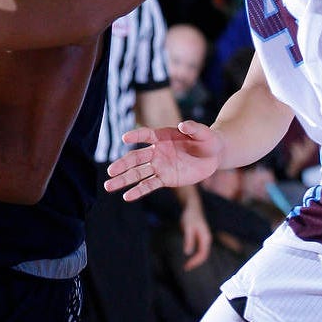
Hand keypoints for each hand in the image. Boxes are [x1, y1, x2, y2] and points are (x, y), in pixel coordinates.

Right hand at [105, 121, 222, 201]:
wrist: (213, 155)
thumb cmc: (208, 140)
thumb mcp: (204, 133)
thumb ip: (193, 128)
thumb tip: (183, 125)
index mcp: (162, 136)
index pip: (145, 135)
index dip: (136, 136)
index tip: (125, 138)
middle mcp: (156, 151)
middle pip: (135, 158)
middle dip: (122, 165)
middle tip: (110, 172)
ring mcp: (159, 166)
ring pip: (138, 174)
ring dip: (123, 180)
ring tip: (108, 186)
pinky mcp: (165, 179)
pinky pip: (149, 185)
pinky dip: (138, 191)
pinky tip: (126, 196)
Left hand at [179, 195, 212, 269]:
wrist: (192, 207)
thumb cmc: (190, 216)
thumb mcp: (188, 228)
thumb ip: (188, 239)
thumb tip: (188, 252)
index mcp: (206, 238)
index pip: (203, 254)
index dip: (195, 262)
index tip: (187, 266)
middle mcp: (207, 240)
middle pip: (203, 255)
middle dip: (195, 263)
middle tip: (186, 268)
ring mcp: (204, 239)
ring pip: (202, 253)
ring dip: (195, 261)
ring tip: (186, 266)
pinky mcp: (200, 238)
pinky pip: (199, 250)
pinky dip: (194, 256)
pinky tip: (188, 258)